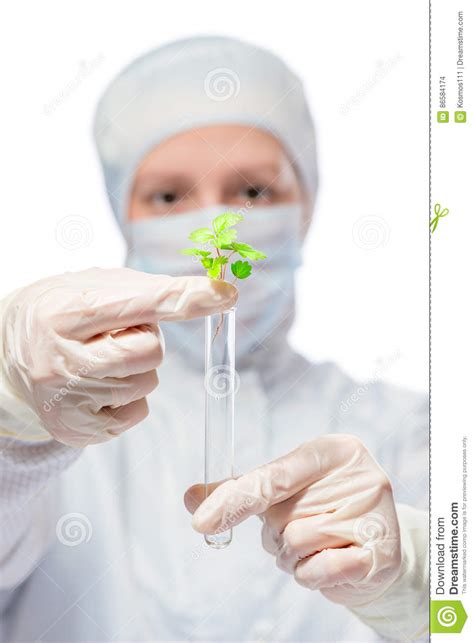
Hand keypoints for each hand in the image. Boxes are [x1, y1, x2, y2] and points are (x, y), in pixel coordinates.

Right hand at [1, 267, 236, 446]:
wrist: (9, 351)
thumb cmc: (62, 311)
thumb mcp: (94, 285)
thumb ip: (150, 289)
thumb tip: (212, 292)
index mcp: (64, 313)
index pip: (139, 304)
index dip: (186, 298)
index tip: (224, 294)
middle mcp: (59, 360)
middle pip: (149, 352)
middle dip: (147, 339)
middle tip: (118, 333)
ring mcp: (66, 400)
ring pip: (147, 382)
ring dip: (139, 368)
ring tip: (106, 356)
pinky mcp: (77, 429)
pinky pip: (137, 412)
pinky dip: (130, 395)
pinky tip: (101, 383)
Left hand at [185, 435, 400, 606]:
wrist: (374, 545)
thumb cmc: (324, 510)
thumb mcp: (287, 489)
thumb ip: (242, 491)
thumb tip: (191, 496)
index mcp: (332, 450)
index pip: (274, 476)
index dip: (235, 500)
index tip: (201, 523)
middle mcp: (358, 475)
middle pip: (281, 515)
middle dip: (277, 532)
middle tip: (302, 528)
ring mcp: (374, 513)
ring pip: (297, 543)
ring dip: (294, 556)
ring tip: (319, 546)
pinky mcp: (381, 553)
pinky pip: (319, 570)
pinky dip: (313, 575)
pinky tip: (332, 563)